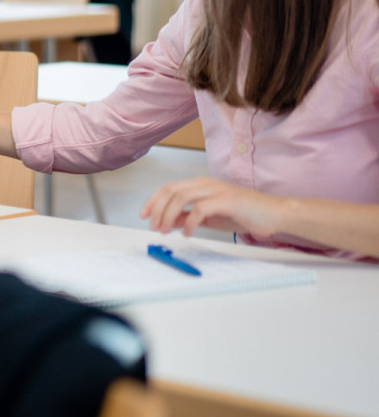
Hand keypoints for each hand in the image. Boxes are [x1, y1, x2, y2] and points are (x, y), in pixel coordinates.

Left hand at [140, 177, 284, 238]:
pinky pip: (200, 208)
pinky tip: (188, 233)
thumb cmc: (243, 214)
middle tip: (153, 226)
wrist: (273, 214)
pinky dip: (189, 221)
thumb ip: (189, 217)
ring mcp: (215, 190)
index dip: (153, 201)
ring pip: (181, 196)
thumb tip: (169, 222)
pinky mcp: (226, 200)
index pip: (169, 188)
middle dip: (156, 208)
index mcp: (200, 184)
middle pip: (171, 190)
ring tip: (165, 231)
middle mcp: (205, 183)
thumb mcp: (210, 218)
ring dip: (168, 214)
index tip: (143, 215)